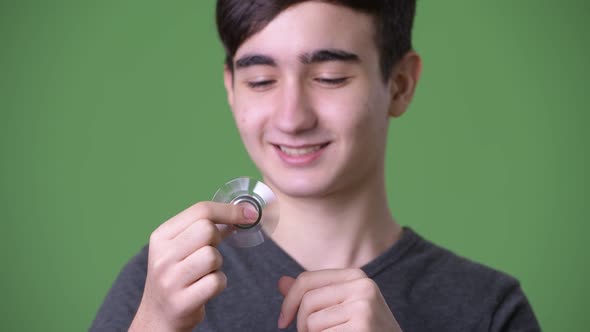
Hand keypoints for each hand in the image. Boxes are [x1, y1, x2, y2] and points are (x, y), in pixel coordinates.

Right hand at [129, 201, 258, 331]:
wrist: (158, 315)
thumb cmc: (176, 275)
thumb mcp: (180, 247)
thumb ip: (204, 228)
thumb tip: (240, 212)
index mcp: (161, 236)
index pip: (200, 210)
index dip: (229, 210)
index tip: (249, 213)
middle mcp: (163, 255)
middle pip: (207, 230)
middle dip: (217, 239)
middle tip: (210, 250)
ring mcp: (170, 279)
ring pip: (212, 256)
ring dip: (217, 264)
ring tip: (204, 272)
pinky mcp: (182, 301)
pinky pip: (216, 281)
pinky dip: (218, 283)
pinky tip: (206, 287)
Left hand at [277, 269, 401, 331]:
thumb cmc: (365, 331)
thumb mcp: (340, 306)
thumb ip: (313, 294)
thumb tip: (281, 282)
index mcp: (356, 276)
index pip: (306, 280)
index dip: (288, 301)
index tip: (283, 321)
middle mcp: (362, 285)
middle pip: (307, 301)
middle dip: (301, 324)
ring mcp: (363, 306)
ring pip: (311, 322)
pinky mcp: (361, 326)